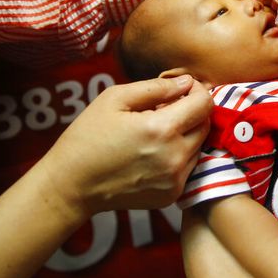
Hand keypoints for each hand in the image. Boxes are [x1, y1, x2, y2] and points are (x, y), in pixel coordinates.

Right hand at [39, 75, 211, 218]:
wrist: (72, 185)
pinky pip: (188, 166)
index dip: (197, 90)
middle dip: (192, 111)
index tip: (182, 89)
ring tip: (154, 132)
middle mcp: (175, 157)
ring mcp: (175, 180)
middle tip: (165, 109)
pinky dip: (178, 155)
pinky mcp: (171, 195)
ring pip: (198, 146)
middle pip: (205, 124)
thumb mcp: (115, 98)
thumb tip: (186, 83)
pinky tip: (152, 152)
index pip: (204, 103)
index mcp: (162, 129)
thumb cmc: (88, 136)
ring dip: (185, 134)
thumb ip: (157, 87)